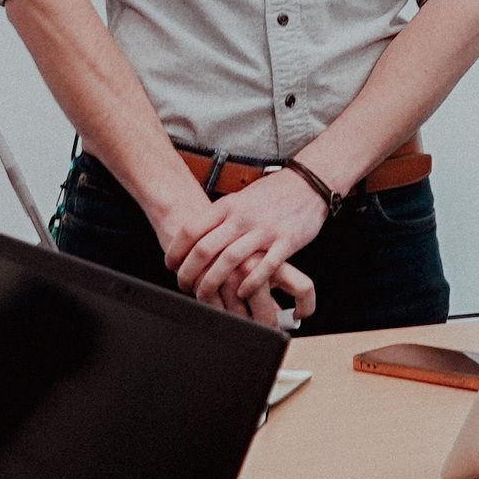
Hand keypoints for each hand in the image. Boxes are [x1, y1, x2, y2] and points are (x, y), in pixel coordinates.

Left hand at [172, 168, 328, 326]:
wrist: (308, 183)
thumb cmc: (273, 193)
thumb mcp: (240, 198)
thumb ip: (220, 216)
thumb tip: (195, 235)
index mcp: (228, 206)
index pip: (192, 229)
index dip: (176, 250)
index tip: (170, 265)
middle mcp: (243, 218)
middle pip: (206, 248)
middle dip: (189, 272)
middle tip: (183, 285)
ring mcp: (264, 231)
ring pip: (230, 260)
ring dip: (213, 282)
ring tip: (205, 295)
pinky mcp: (286, 242)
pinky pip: (264, 267)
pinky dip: (250, 283)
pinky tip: (241, 293)